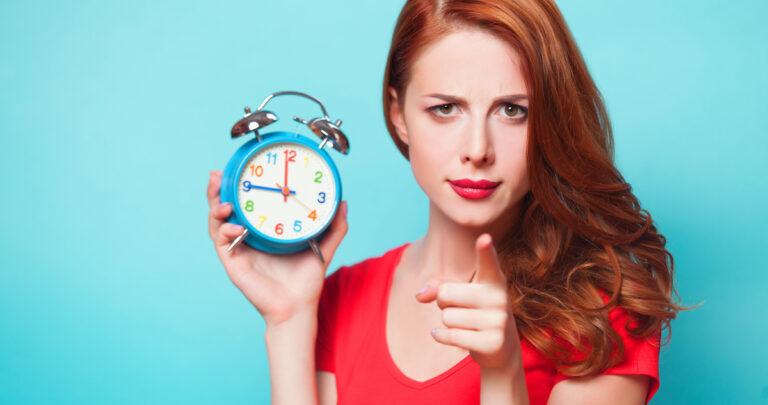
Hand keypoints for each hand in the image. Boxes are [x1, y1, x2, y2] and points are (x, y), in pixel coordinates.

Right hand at [207, 170, 348, 326]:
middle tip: (217, 176)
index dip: (237, 187)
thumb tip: (344, 202)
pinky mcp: (234, 264)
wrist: (298, 307)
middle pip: (223, 210)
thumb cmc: (307, 280)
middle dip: (217, 192)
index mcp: (262, 231)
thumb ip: (335, 226)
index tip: (238, 168)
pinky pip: (222, 244)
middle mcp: (246, 238)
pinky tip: (236, 227)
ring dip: (215, 209)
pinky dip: (225, 232)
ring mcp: (238, 251)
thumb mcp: (323, 246)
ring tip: (224, 202)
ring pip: (216, 224)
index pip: (245, 204)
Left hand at [415, 234, 520, 369]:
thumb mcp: (457, 295)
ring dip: (447, 323)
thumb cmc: (474, 311)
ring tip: (465, 325)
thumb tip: (419, 295)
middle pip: (445, 293)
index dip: (485, 250)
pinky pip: (451, 336)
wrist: (500, 347)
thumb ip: (437, 288)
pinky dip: (442, 337)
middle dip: (443, 303)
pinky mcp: (493, 342)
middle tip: (459, 308)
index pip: (488, 262)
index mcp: (493, 280)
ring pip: (447, 317)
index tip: (485, 238)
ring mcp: (499, 320)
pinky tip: (449, 336)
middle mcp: (499, 297)